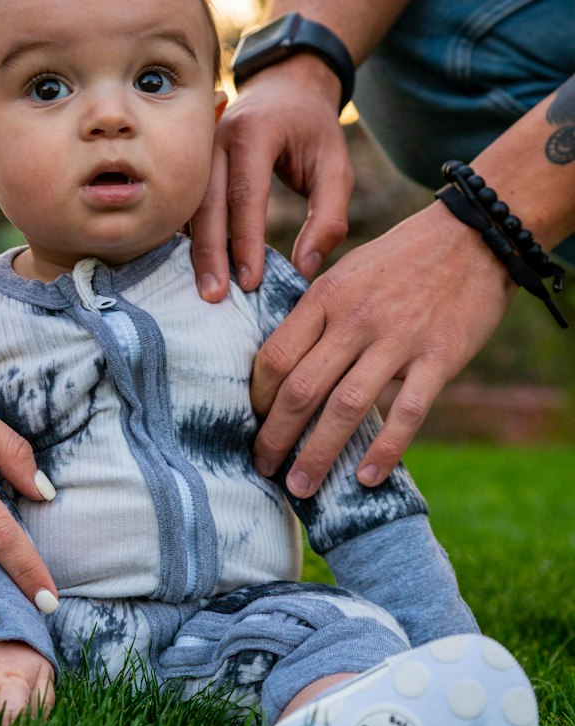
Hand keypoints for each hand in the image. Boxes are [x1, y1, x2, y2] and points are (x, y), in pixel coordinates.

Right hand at [190, 55, 353, 299]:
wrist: (285, 86)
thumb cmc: (313, 130)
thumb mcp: (336, 167)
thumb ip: (328, 217)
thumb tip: (304, 268)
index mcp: (254, 133)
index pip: (246, 193)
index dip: (245, 240)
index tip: (251, 280)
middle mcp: (217, 137)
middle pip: (206, 202)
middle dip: (210, 253)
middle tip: (215, 296)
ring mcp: (198, 147)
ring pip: (190, 205)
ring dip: (195, 249)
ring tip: (205, 289)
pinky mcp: (192, 160)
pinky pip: (186, 202)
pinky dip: (191, 235)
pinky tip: (198, 266)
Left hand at [251, 204, 514, 493]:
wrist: (474, 237)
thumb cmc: (401, 259)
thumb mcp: (346, 270)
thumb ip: (315, 313)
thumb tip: (279, 360)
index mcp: (325, 297)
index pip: (275, 357)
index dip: (258, 399)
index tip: (251, 424)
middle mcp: (355, 320)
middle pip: (302, 388)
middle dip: (275, 437)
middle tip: (261, 468)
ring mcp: (398, 340)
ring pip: (347, 407)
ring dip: (318, 453)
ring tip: (301, 488)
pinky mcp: (440, 357)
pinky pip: (408, 412)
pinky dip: (384, 449)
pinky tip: (365, 478)